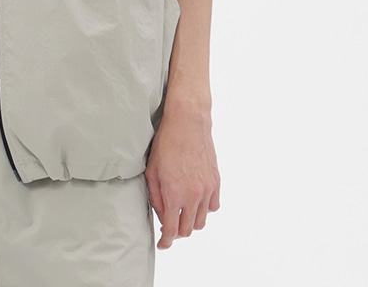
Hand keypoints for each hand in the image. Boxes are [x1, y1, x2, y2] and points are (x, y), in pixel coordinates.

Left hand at [144, 98, 220, 248]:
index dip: (166, 241)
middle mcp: (193, 196)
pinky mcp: (216, 182)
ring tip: (182, 214)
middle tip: (170, 227)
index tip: (163, 243)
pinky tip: (196, 202)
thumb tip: (161, 213)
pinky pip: (213, 207)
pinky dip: (205, 210)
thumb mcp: (151, 170)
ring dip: (191, 222)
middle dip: (177, 232)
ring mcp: (207, 189)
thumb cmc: (166, 143)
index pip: (172, 230)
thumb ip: (155, 196)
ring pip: (201, 221)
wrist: (187, 123)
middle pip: (187, 229)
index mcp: (174, 194)